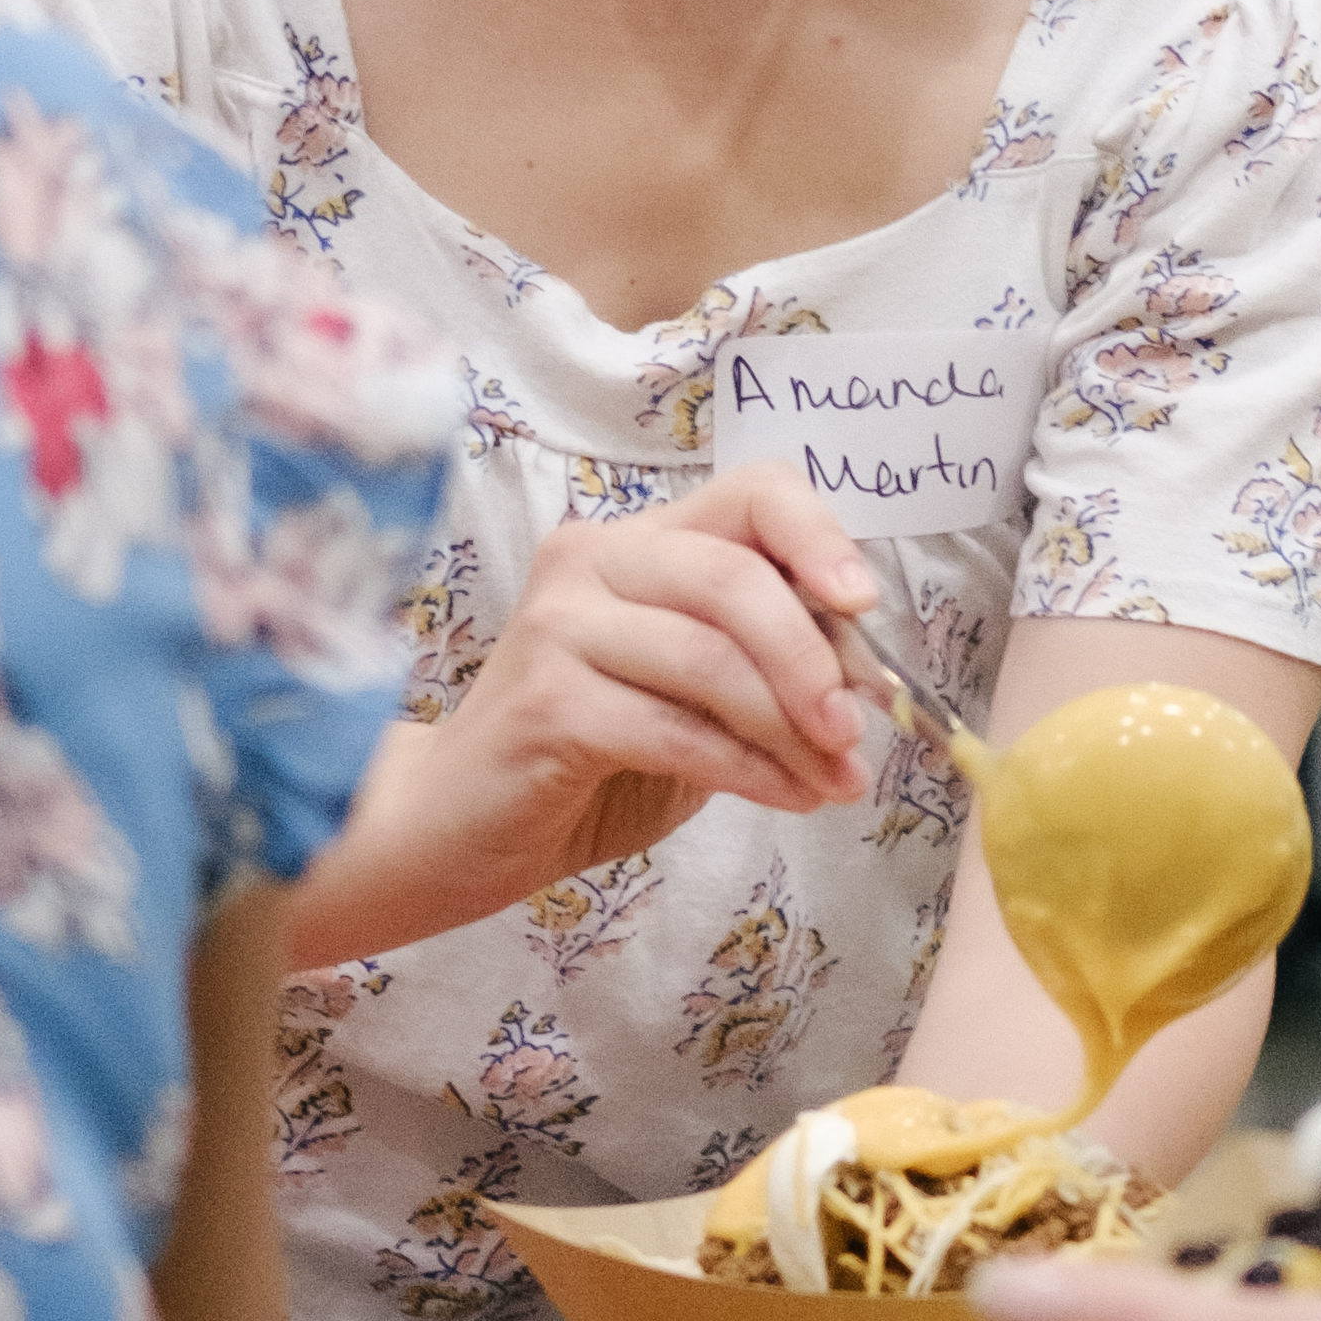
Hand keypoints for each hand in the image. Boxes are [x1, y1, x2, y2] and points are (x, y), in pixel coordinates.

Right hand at [302, 462, 874, 948]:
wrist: (455, 827)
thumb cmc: (583, 757)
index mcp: (637, 542)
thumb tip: (863, 675)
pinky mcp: (546, 702)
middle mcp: (593, 560)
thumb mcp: (690, 697)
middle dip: (814, 661)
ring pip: (711, 658)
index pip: (749, 493)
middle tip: (854, 731)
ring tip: (831, 781)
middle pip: (735, 577)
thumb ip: (756, 666)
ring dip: (790, 729)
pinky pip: (676, 730)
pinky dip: (747, 769)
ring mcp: (559, 625)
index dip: (818, 537)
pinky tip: (783, 798)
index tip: (864, 604)